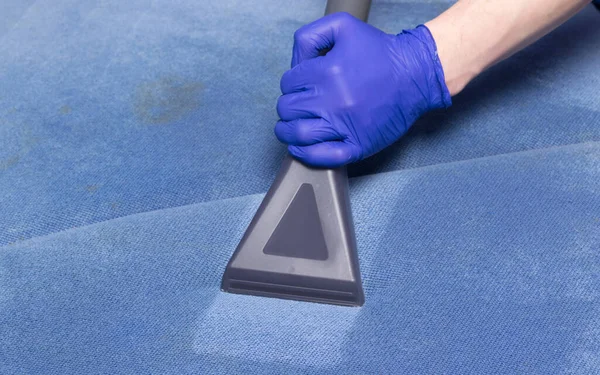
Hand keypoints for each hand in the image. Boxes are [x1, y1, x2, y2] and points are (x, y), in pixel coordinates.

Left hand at [275, 12, 451, 167]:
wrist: (416, 75)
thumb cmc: (382, 53)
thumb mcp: (343, 26)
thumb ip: (310, 36)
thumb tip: (294, 63)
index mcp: (327, 72)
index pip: (288, 84)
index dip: (292, 84)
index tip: (302, 86)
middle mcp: (333, 101)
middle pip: (288, 109)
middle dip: (289, 105)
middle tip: (299, 104)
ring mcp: (345, 126)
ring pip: (297, 134)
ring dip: (288, 130)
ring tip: (292, 126)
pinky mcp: (357, 145)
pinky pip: (322, 157)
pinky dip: (305, 154)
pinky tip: (300, 147)